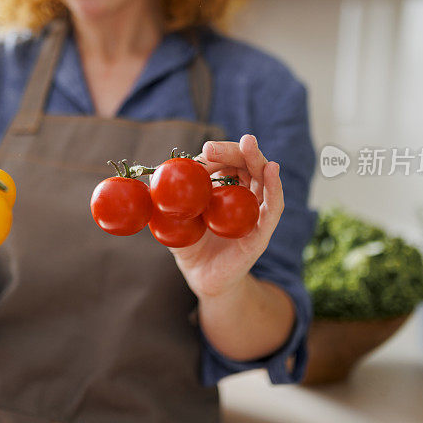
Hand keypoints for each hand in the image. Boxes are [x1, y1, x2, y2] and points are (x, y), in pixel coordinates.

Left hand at [168, 134, 284, 299]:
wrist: (201, 280)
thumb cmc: (189, 246)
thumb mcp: (173, 220)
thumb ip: (163, 203)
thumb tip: (148, 182)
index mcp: (225, 189)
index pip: (227, 163)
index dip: (219, 154)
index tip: (207, 149)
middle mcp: (244, 197)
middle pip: (248, 166)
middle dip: (239, 151)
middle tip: (231, 142)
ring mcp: (255, 214)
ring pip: (263, 180)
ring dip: (258, 160)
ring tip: (249, 144)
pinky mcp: (261, 233)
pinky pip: (273, 208)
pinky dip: (274, 187)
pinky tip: (272, 170)